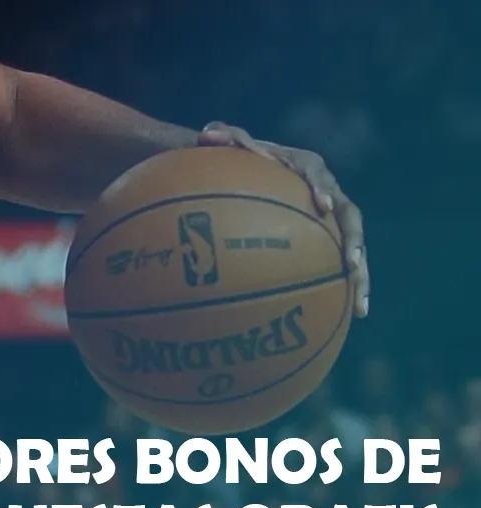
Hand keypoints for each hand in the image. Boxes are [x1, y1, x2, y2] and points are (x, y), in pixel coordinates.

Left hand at [197, 122, 368, 316]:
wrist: (248, 171)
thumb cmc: (237, 157)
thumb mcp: (227, 144)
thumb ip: (222, 136)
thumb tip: (206, 133)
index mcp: (306, 165)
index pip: (318, 174)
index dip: (323, 188)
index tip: (323, 206)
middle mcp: (327, 191)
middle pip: (350, 216)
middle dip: (354, 241)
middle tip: (351, 265)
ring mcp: (331, 218)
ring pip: (354, 245)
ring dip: (360, 275)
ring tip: (360, 306)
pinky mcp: (327, 239)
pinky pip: (340, 263)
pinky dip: (346, 288)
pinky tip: (351, 316)